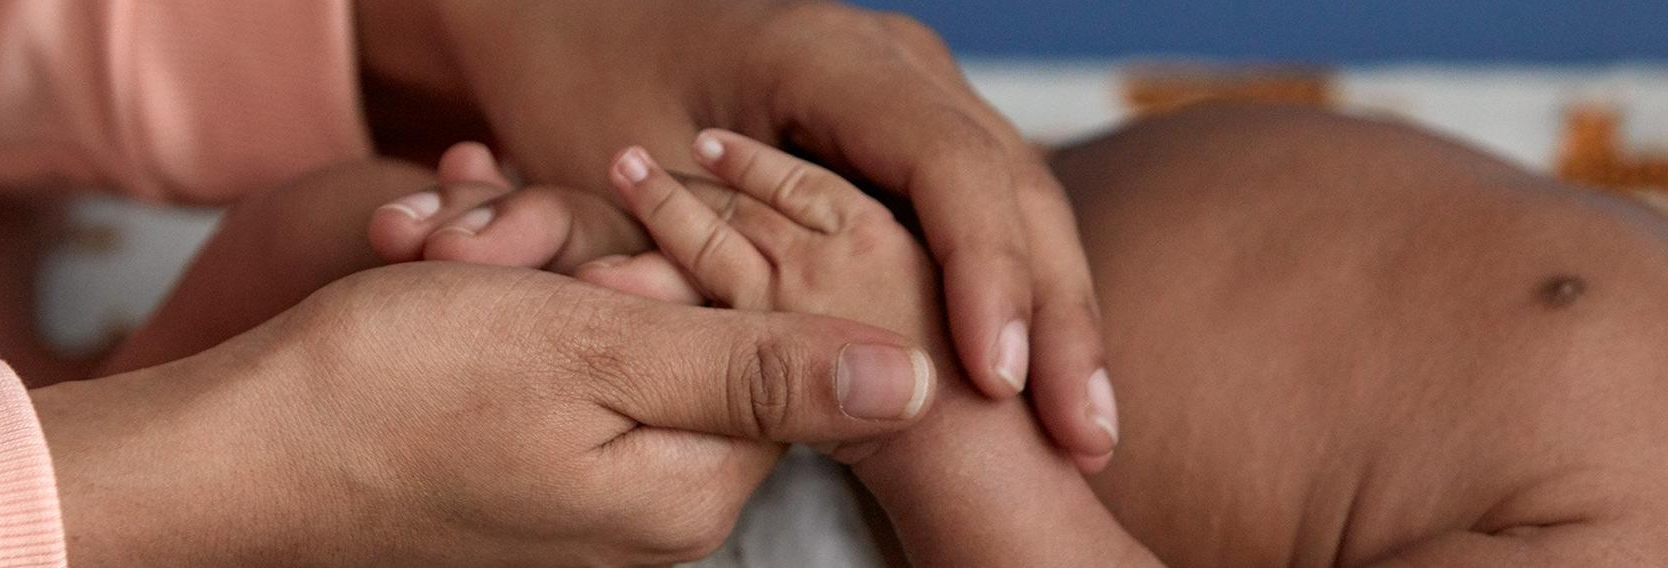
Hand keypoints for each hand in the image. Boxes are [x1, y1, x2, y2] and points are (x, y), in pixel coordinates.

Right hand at [31, 262, 931, 565]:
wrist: (239, 452)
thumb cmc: (399, 392)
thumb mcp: (599, 354)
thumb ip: (764, 371)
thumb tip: (915, 382)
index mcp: (690, 492)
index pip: (768, 353)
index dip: (686, 279)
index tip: (587, 264)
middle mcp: (652, 517)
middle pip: (693, 351)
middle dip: (605, 283)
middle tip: (506, 268)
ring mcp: (586, 508)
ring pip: (615, 351)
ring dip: (547, 294)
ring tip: (460, 283)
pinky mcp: (530, 486)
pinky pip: (557, 380)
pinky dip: (510, 327)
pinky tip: (449, 305)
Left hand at [356, 1, 1117, 465]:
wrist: (579, 25)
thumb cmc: (586, 93)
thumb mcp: (622, 179)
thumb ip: (683, 265)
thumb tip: (729, 370)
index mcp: (833, 54)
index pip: (950, 168)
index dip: (988, 276)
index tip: (998, 378)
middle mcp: (897, 59)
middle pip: (1015, 188)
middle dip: (1056, 317)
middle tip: (1084, 434)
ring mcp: (921, 85)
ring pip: (1026, 200)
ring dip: (1060, 315)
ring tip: (1088, 428)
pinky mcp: (919, 124)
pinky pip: (996, 208)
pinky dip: (1025, 292)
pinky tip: (1054, 377)